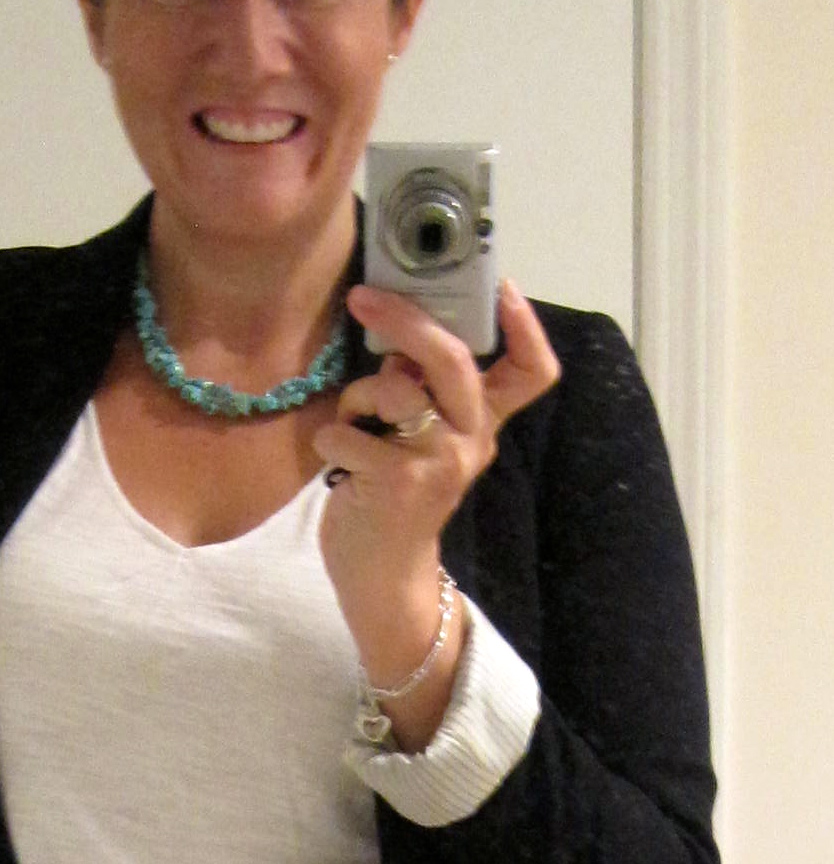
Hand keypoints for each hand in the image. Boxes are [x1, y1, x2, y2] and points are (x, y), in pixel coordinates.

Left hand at [310, 280, 561, 721]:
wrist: (384, 577)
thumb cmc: (394, 495)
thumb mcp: (421, 439)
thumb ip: (421, 390)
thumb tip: (398, 344)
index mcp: (482, 424)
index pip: (532, 373)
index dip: (526, 326)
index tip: (504, 285)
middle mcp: (470, 441)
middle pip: (453, 359)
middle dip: (406, 320)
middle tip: (365, 296)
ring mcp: (437, 464)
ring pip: (392, 389)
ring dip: (357, 396)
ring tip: (354, 424)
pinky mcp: (396, 485)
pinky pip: (346, 432)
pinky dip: (330, 440)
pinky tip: (339, 463)